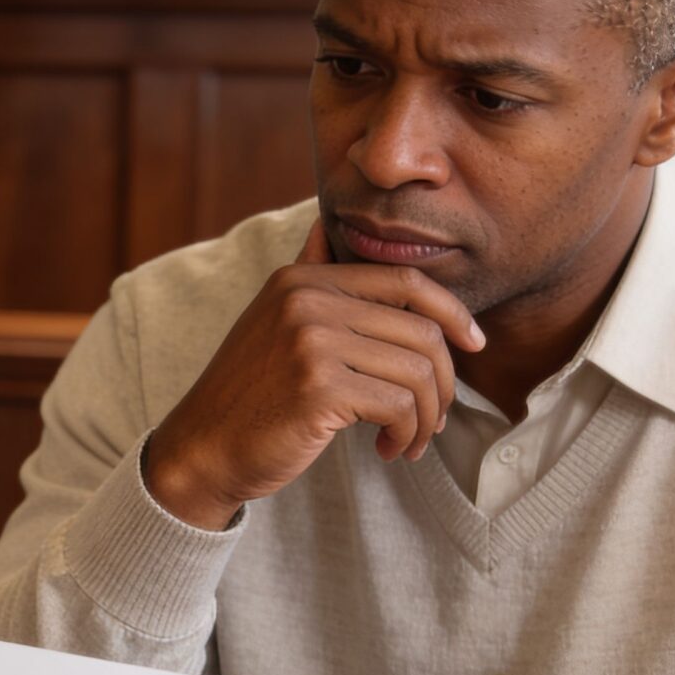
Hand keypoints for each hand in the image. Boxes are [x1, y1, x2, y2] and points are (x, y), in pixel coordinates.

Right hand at [142, 219, 485, 529]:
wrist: (202, 450)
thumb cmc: (248, 395)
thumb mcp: (271, 320)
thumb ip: (306, 273)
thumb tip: (325, 225)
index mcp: (301, 280)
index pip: (405, 279)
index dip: (452, 311)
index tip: (473, 344)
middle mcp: (306, 300)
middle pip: (421, 328)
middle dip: (442, 382)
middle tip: (435, 417)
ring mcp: (310, 341)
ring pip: (417, 371)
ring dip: (427, 416)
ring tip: (412, 439)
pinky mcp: (317, 388)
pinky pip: (397, 406)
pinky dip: (406, 434)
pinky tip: (389, 450)